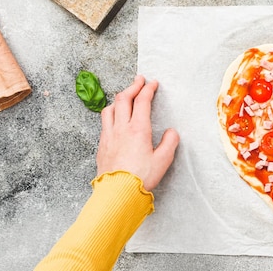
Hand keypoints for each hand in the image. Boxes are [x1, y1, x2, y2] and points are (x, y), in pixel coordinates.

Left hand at [96, 75, 179, 190]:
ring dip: (119, 98)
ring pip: (110, 108)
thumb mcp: (163, 160)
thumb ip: (169, 143)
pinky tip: (115, 118)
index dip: (148, 89)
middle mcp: (121, 128)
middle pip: (124, 98)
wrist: (117, 192)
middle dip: (133, 86)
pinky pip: (104, 122)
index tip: (153, 83)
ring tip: (126, 97)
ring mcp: (109, 136)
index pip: (142, 101)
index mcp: (138, 129)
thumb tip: (170, 133)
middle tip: (139, 80)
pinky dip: (111, 113)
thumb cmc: (141, 177)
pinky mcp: (102, 145)